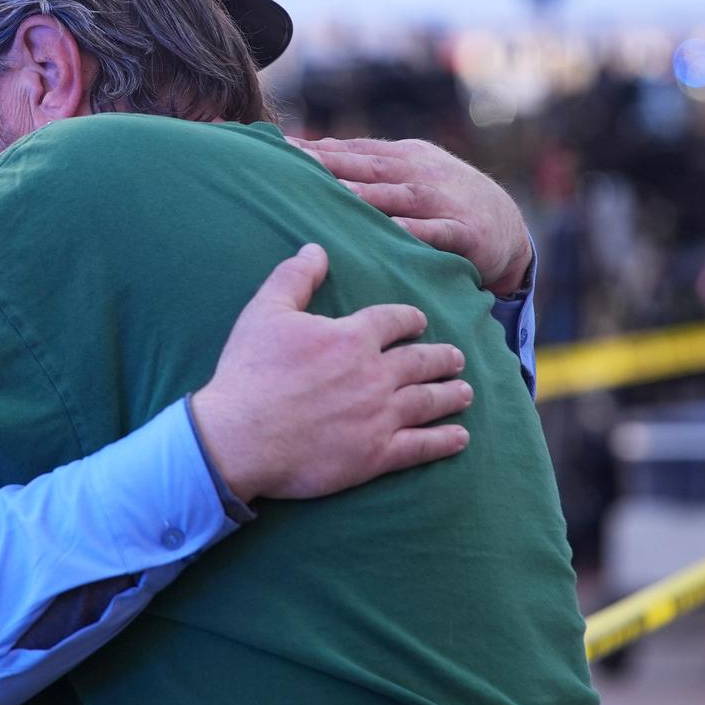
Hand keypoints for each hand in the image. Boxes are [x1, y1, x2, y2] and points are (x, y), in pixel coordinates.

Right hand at [190, 244, 472, 502]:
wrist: (239, 437)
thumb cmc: (249, 372)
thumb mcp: (265, 312)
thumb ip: (295, 278)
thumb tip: (316, 249)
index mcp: (351, 337)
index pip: (394, 321)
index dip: (410, 319)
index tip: (419, 321)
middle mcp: (375, 374)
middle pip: (421, 361)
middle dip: (442, 357)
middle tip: (455, 358)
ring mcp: (379, 416)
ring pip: (429, 401)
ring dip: (451, 394)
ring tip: (465, 391)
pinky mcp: (376, 455)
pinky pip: (422, 446)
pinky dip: (445, 441)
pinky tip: (459, 437)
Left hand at [290, 136, 532, 296]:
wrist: (508, 228)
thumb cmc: (444, 202)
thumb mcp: (410, 176)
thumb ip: (367, 169)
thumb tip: (311, 158)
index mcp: (403, 157)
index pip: (352, 150)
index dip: (316, 149)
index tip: (276, 148)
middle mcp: (421, 174)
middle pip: (368, 167)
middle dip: (330, 165)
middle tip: (291, 166)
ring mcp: (444, 201)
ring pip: (399, 197)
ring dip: (365, 195)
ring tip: (331, 195)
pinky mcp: (465, 232)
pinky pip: (437, 232)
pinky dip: (415, 231)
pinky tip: (392, 231)